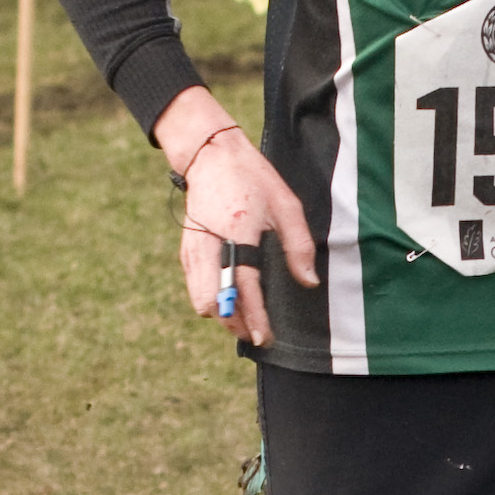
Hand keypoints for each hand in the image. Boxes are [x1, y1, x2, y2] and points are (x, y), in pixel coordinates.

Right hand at [155, 85, 318, 344]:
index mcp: (237, 233)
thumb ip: (299, 247)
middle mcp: (209, 246)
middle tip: (256, 331)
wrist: (211, 157)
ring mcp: (193, 250)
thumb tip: (309, 282)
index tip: (264, 338)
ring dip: (221, 313)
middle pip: (212, 304)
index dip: (254, 318)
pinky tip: (231, 298)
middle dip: (233, 323)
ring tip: (245, 317)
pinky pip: (195, 288)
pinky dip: (211, 299)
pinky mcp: (186, 251)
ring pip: (199, 300)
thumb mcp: (287, 206)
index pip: (243, 288)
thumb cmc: (253, 179)